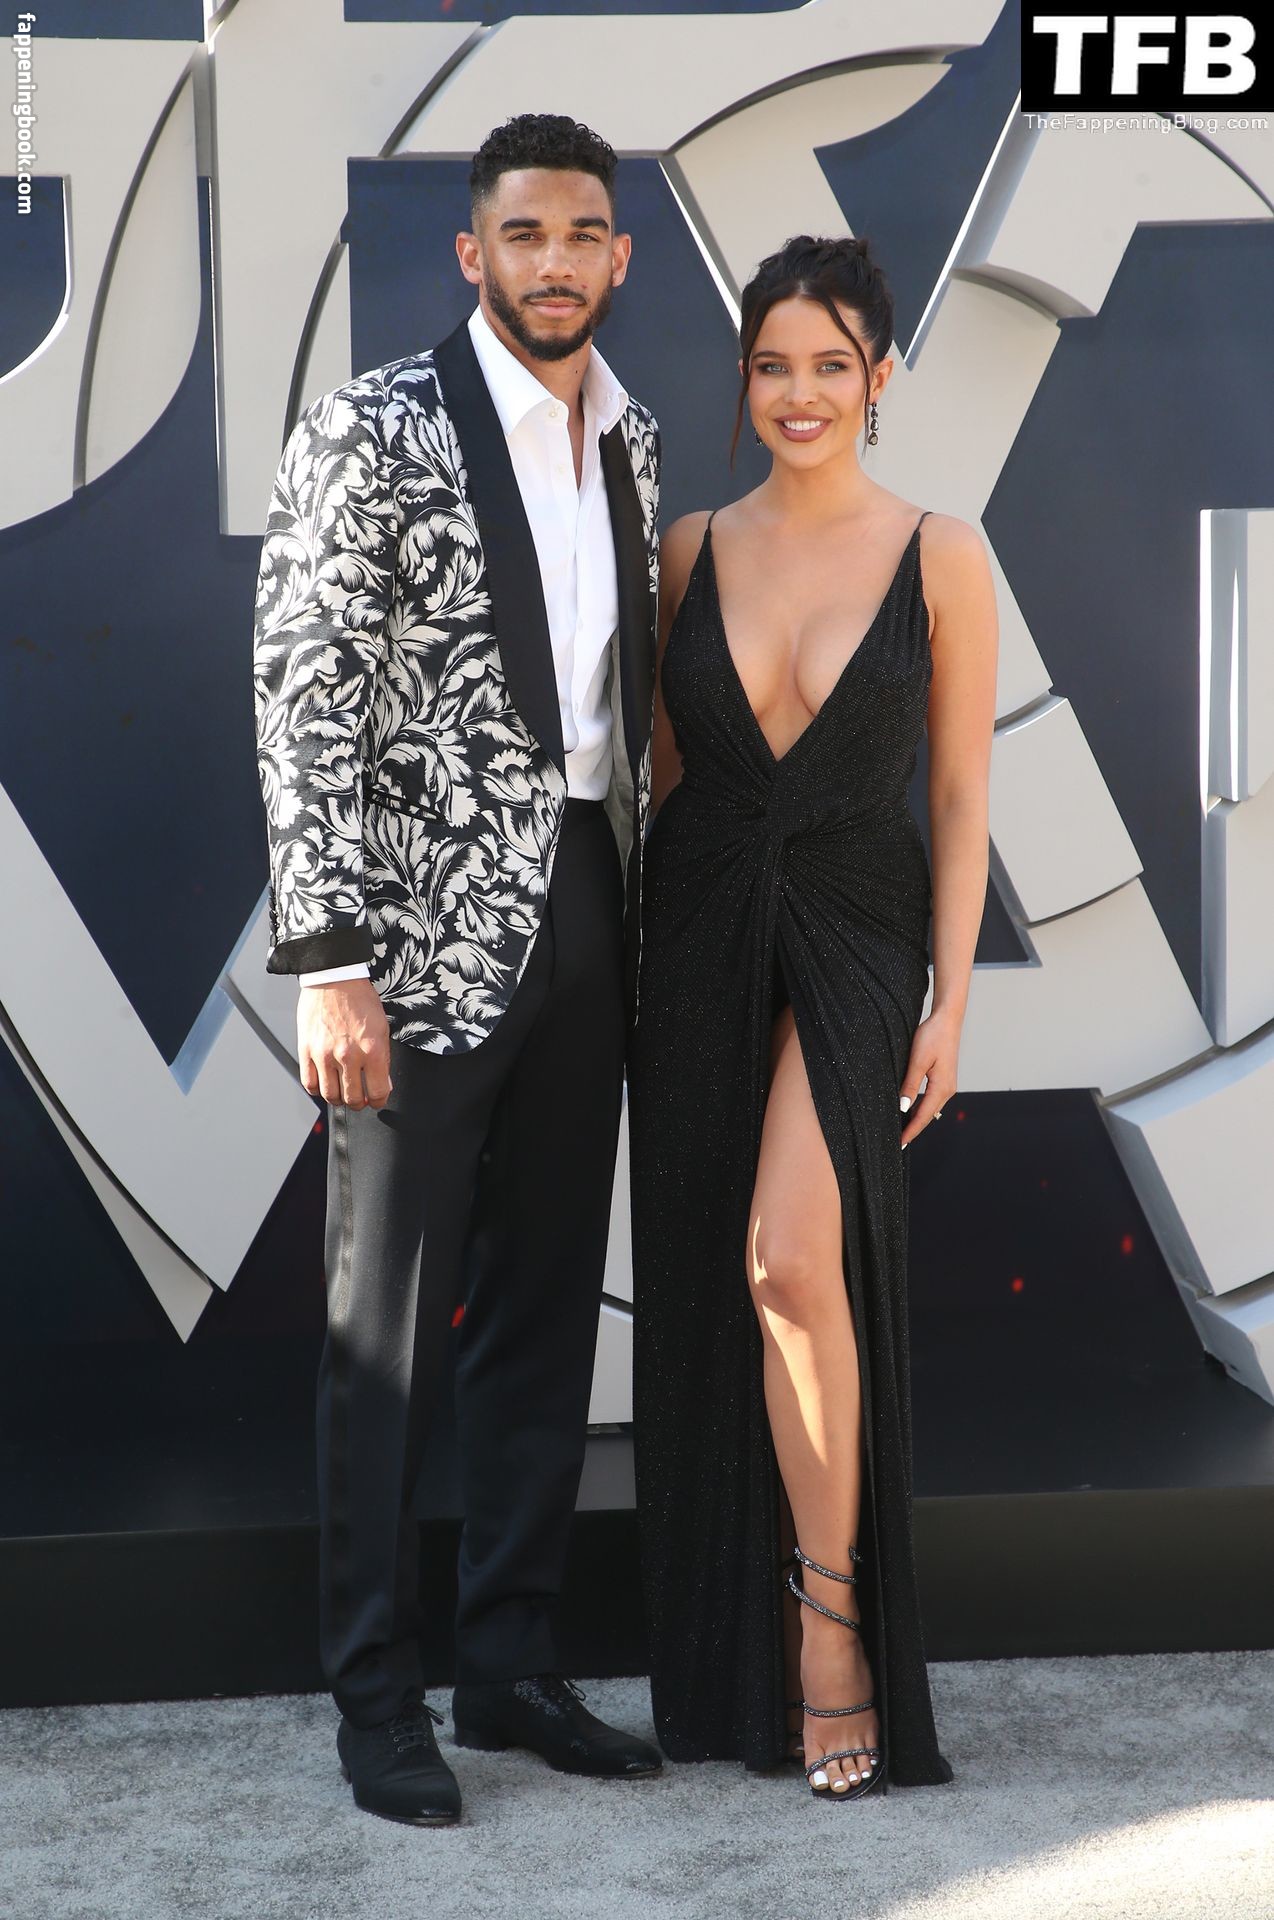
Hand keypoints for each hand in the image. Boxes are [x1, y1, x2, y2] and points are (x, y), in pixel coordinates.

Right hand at [298, 979, 392, 1110]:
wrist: (334, 979)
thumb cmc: (359, 1000)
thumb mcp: (382, 1028)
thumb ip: (382, 1059)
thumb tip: (382, 1083)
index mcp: (371, 1050)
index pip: (377, 1092)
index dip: (379, 1100)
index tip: (377, 1099)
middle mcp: (348, 1055)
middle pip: (353, 1098)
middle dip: (359, 1103)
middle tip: (360, 1098)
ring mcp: (324, 1055)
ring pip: (330, 1095)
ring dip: (338, 1099)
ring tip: (343, 1093)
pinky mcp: (306, 1051)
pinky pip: (310, 1083)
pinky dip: (318, 1090)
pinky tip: (325, 1084)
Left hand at [899, 1006, 959, 1148]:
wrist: (947, 1020)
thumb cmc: (932, 1036)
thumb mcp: (917, 1061)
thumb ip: (910, 1085)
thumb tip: (904, 1108)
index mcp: (942, 1088)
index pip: (923, 1117)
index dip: (911, 1131)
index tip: (899, 1144)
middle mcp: (947, 1089)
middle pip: (928, 1116)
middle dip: (913, 1129)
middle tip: (897, 1142)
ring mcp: (948, 1085)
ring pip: (930, 1108)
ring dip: (917, 1119)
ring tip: (902, 1130)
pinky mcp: (944, 1079)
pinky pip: (931, 1099)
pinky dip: (921, 1108)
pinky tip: (911, 1110)